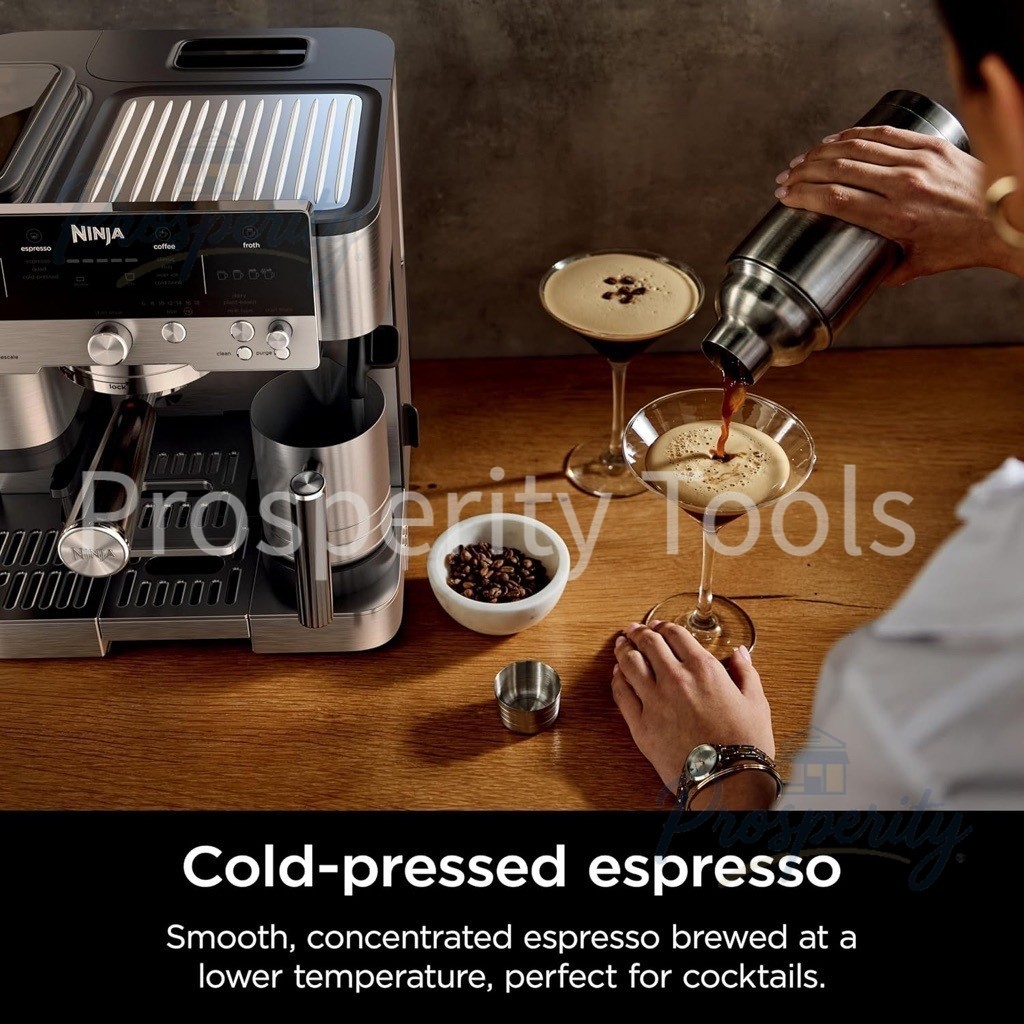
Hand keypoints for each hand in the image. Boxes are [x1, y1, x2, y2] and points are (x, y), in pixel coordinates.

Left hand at [611, 621, 775, 808]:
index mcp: (704, 670)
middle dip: (638, 632)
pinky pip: (621, 693)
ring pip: (629, 663)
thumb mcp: (756, 703)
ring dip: (623, 649)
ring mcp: (655, 701)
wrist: (728, 782)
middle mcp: (676, 679)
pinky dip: (617, 678)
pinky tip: (617, 673)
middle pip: (648, 644)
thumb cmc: (745, 745)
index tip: (658, 625)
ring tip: (620, 644)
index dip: (663, 626)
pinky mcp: (640, 725)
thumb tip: (740, 653)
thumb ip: (746, 672)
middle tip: (633, 630)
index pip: (674, 634)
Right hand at [774, 125, 1017, 284]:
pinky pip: (884, 134)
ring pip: (857, 148)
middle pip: (840, 170)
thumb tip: (863, 276)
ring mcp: (917, 160)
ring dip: (823, 152)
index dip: (804, 194)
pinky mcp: (930, 145)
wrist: (1006, 216)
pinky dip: (854, 135)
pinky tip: (836, 139)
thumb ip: (887, 271)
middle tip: (786, 177)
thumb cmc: (964, 244)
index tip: (786, 196)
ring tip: (802, 160)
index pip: (836, 199)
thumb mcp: (919, 265)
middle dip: (805, 172)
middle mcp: (904, 185)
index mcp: (896, 217)